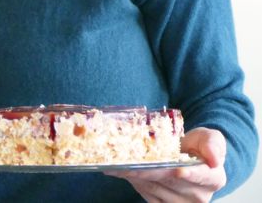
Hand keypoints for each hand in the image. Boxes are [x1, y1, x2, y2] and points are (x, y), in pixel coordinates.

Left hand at [104, 127, 226, 201]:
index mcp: (213, 178)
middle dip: (149, 171)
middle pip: (170, 181)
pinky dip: (133, 181)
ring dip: (135, 176)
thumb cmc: (198, 146)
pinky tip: (120, 171)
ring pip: (155, 188)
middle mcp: (199, 195)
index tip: (179, 171)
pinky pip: (146, 194)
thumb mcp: (209, 138)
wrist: (187, 158)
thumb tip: (215, 159)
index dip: (191, 175)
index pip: (203, 177)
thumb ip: (213, 144)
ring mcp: (180, 202)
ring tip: (119, 164)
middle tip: (129, 163)